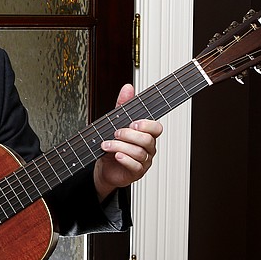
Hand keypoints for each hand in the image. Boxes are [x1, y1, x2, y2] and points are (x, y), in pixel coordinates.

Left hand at [94, 84, 162, 200]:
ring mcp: (144, 161)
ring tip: (107, 145)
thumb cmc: (113, 144)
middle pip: (147, 140)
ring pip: (139, 152)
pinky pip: (135, 166)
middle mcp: (148, 148)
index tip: (133, 123)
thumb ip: (123, 106)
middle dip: (129, 135)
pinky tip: (116, 156)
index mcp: (146, 134)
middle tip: (115, 133)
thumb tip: (128, 88)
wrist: (104, 166)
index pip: (156, 128)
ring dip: (120, 147)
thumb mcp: (116, 123)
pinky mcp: (137, 172)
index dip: (146, 125)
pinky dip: (125, 159)